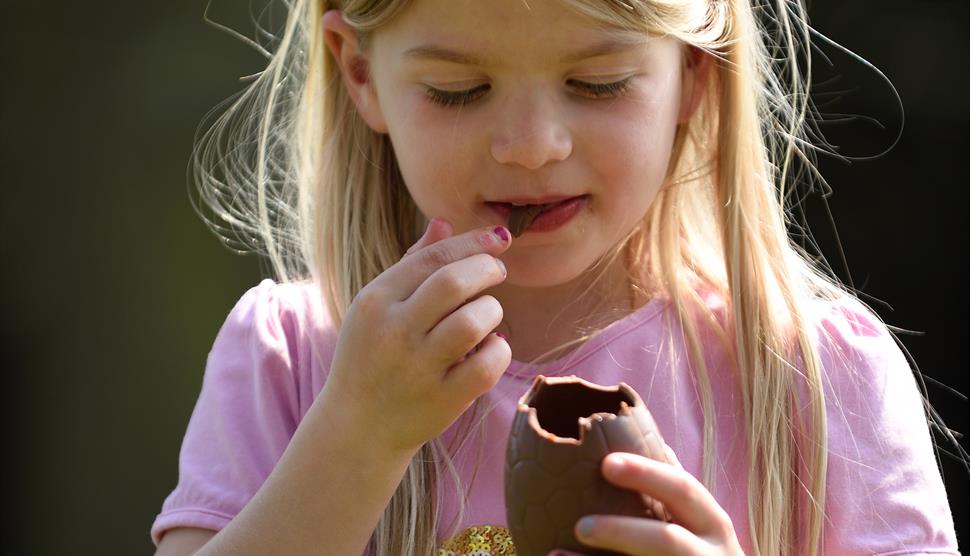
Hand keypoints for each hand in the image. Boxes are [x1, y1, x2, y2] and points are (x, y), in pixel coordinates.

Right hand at [321, 217, 512, 455]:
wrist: (356, 427)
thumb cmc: (372, 355)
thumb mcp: (378, 307)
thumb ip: (412, 264)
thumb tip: (445, 223)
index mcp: (375, 301)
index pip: (432, 257)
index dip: (472, 243)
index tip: (499, 239)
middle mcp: (394, 332)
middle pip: (454, 283)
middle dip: (487, 269)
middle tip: (498, 272)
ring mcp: (417, 369)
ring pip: (473, 322)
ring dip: (492, 311)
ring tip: (489, 316)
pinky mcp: (441, 401)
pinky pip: (487, 366)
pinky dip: (499, 350)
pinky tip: (492, 347)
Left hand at [550, 452, 743, 555]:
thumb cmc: (700, 549)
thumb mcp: (700, 521)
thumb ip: (674, 489)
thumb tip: (649, 439)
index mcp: (712, 522)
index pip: (682, 489)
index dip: (646, 474)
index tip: (606, 463)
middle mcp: (710, 554)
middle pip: (668, 541)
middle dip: (622, 532)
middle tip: (580, 526)